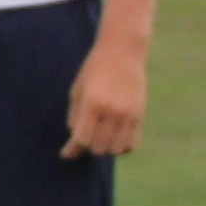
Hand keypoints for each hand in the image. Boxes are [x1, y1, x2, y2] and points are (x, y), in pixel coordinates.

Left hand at [60, 41, 148, 159]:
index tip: (65, 153)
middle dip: (88, 147)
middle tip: (84, 139)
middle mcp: (112, 110)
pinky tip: (114, 140)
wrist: (122, 52)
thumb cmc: (94, 70)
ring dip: (105, 148)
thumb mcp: (77, 91)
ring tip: (99, 138)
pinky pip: (132, 143)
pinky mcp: (140, 114)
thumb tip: (75, 144)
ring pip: (116, 149)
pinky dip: (121, 147)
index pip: (82, 138)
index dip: (72, 149)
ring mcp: (128, 113)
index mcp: (92, 103)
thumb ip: (75, 117)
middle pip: (98, 147)